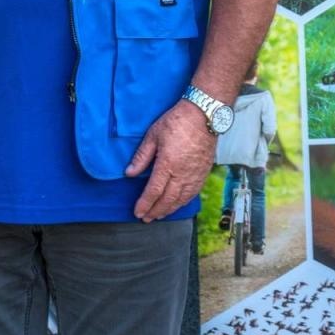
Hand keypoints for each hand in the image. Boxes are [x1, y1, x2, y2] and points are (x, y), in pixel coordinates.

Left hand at [125, 100, 217, 222]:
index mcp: (168, 164)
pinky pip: (193, 193)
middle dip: (155, 211)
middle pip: (167, 199)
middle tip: (146, 218)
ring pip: (181, 199)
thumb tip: (130, 173)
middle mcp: (182, 173)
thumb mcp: (153, 135)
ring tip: (159, 215)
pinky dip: (183, 202)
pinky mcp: (203, 173)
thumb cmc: (177, 122)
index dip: (145, 204)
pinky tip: (177, 205)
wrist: (204, 116)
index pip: (154, 191)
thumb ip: (141, 156)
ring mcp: (195, 175)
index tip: (137, 212)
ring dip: (169, 209)